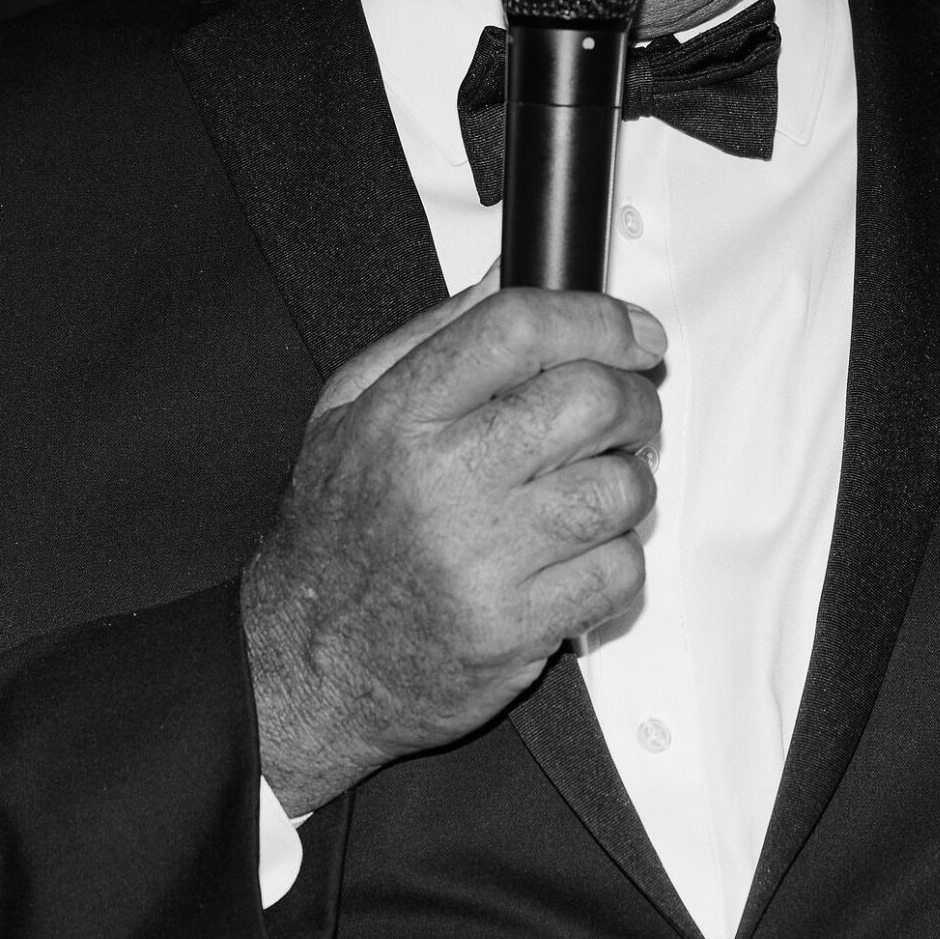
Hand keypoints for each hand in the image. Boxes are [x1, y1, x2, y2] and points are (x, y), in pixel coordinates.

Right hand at [242, 271, 664, 812]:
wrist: (306, 667)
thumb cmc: (335, 536)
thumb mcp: (350, 410)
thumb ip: (437, 334)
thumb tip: (508, 270)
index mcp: (400, 415)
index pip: (520, 327)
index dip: (597, 317)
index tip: (631, 330)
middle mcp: (443, 481)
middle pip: (591, 399)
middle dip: (632, 397)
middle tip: (624, 411)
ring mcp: (484, 559)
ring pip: (622, 489)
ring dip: (628, 483)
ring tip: (591, 489)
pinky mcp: (518, 627)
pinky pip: (621, 572)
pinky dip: (618, 560)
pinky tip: (575, 556)